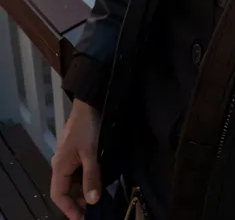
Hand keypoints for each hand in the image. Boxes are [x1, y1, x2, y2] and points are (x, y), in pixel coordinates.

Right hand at [51, 99, 101, 219]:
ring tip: (98, 200)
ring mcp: (68, 158)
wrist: (89, 103)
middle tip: (94, 212)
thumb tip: (93, 202)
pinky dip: (86, 181)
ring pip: (72, 182)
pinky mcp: (75, 152)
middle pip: (65, 190)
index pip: (58, 195)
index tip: (82, 219)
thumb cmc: (88, 128)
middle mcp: (60, 164)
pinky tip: (97, 183)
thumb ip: (91, 177)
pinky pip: (77, 172)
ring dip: (83, 192)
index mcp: (59, 166)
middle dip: (78, 202)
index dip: (69, 210)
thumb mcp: (91, 153)